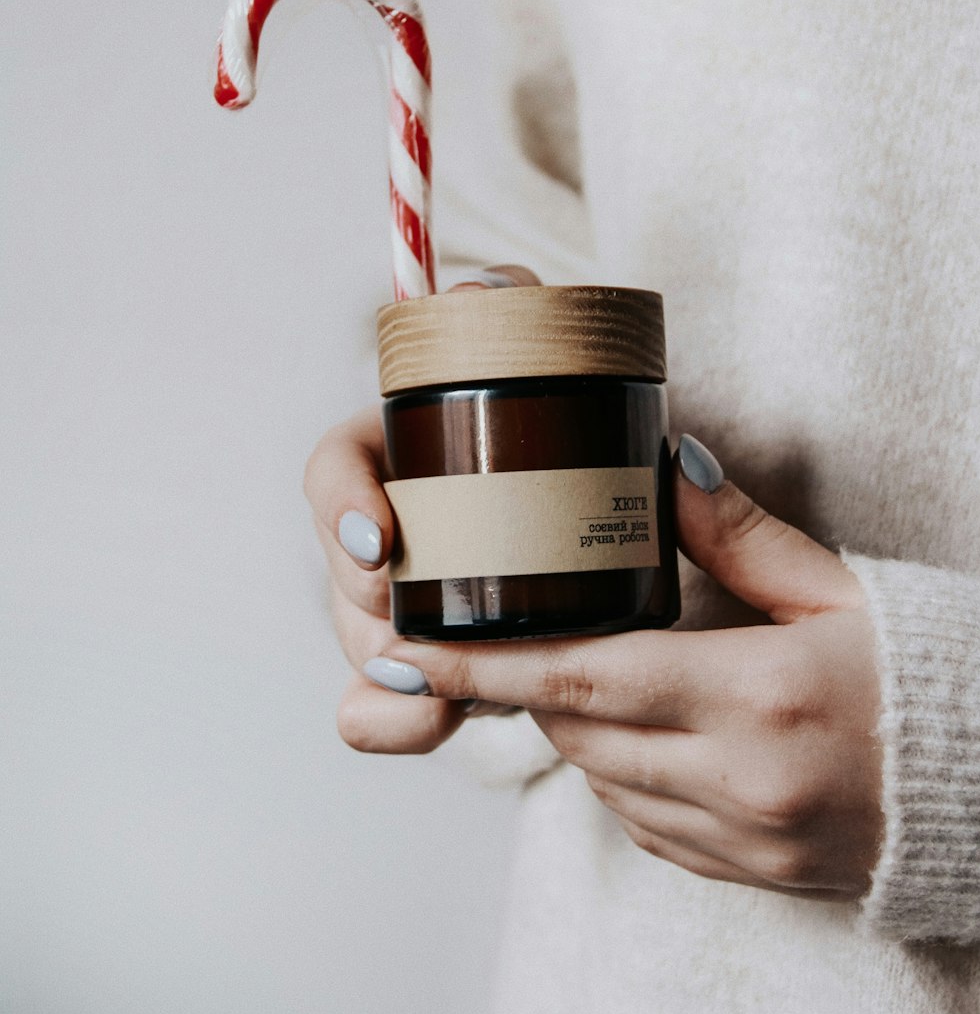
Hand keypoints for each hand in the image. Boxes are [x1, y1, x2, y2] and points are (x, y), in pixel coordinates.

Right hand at [303, 265, 538, 754]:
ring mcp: (408, 599)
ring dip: (380, 672)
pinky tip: (418, 723)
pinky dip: (392, 721)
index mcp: (399, 453)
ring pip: (359, 642)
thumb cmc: (560, 409)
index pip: (336, 467)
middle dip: (362, 604)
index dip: (340, 502)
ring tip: (424, 690)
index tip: (377, 538)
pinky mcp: (435, 661)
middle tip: (408, 624)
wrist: (608, 501)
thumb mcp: (535, 350)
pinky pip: (386, 705)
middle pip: (340, 572)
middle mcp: (390, 527)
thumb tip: (482, 290)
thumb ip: (507, 308)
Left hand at [363, 435, 884, 898]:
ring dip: (580, 726)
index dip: (483, 665)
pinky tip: (657, 731)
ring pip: (602, 780)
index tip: (410, 648)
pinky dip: (625, 775)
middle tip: (528, 627)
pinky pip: (644, 825)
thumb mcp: (838, 590)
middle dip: (536, 681)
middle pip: (576, 729)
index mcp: (757, 698)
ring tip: (608, 670)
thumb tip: (672, 465)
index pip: (581, 680)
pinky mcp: (750, 873)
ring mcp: (743, 841)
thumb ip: (742, 534)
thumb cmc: (921, 675)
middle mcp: (739, 782)